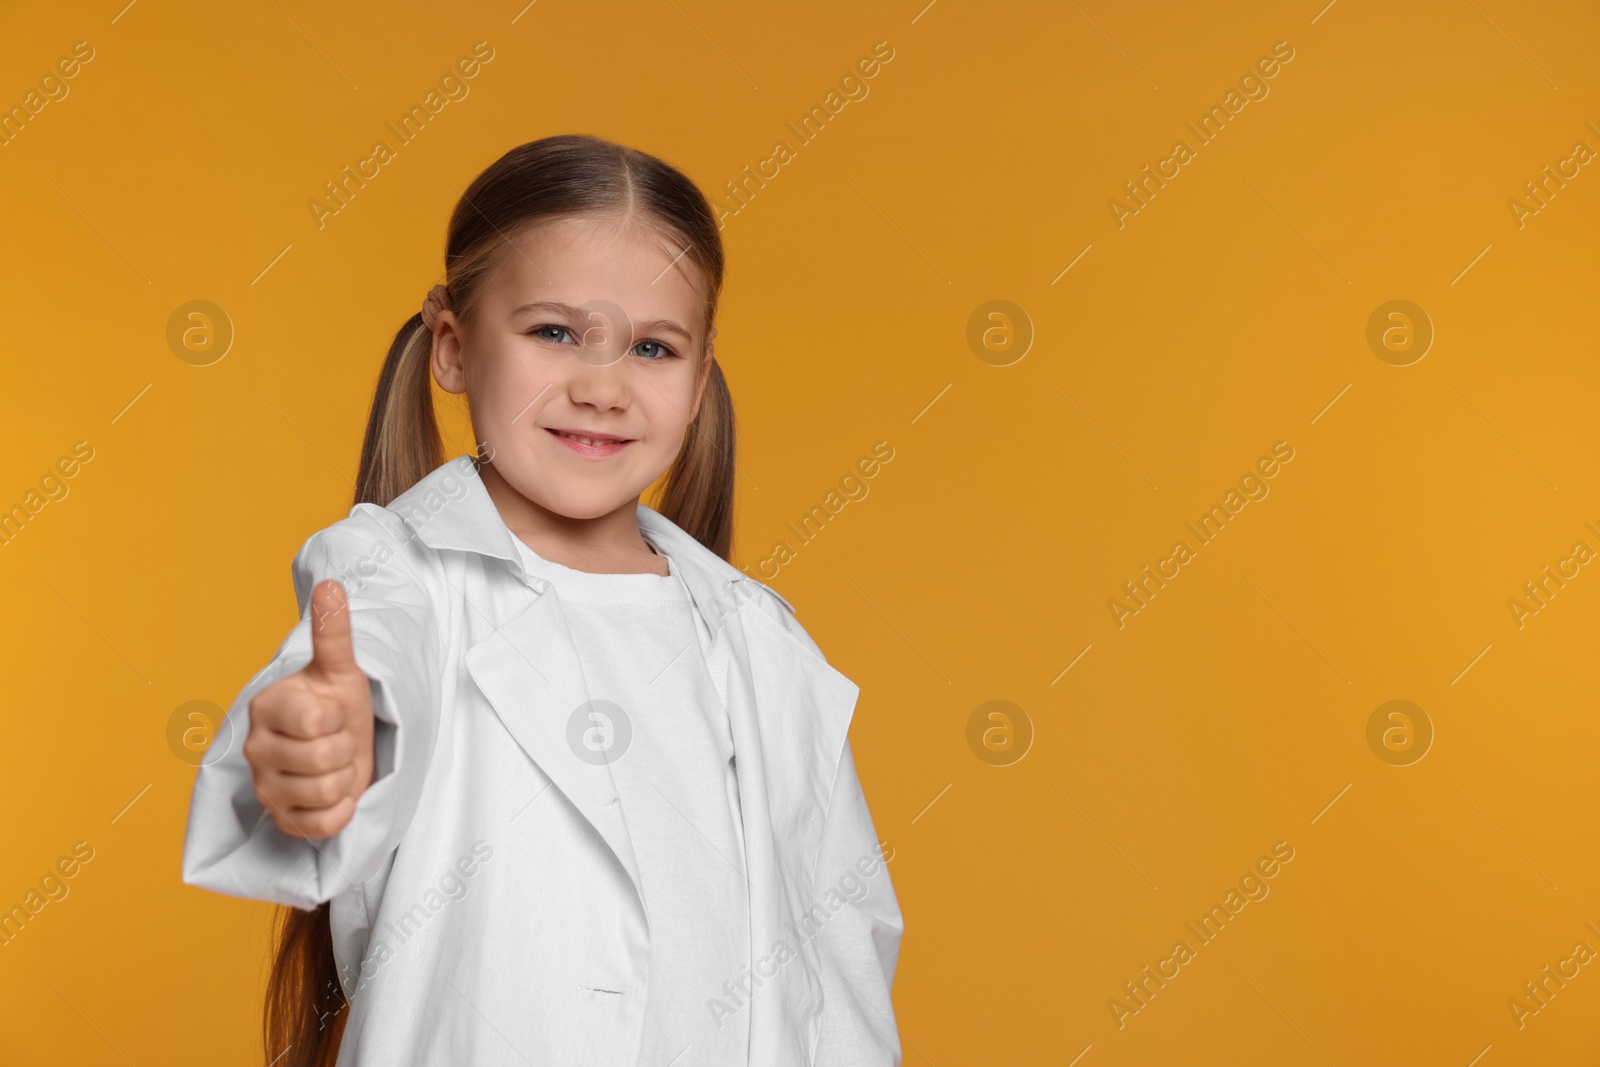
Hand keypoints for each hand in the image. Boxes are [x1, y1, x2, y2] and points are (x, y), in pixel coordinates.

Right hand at [243, 579, 375, 838]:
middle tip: (338, 740)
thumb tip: (332, 585)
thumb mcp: (341, 669)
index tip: (334, 713)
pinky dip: (340, 812)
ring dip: (346, 780)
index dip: (340, 718)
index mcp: (266, 707)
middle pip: (323, 762)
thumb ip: (333, 631)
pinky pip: (322, 826)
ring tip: (337, 764)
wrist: (340, 744)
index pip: (317, 722)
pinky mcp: (280, 820)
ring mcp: (264, 787)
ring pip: (324, 794)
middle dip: (346, 750)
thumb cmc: (338, 705)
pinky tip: (334, 793)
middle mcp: (254, 748)